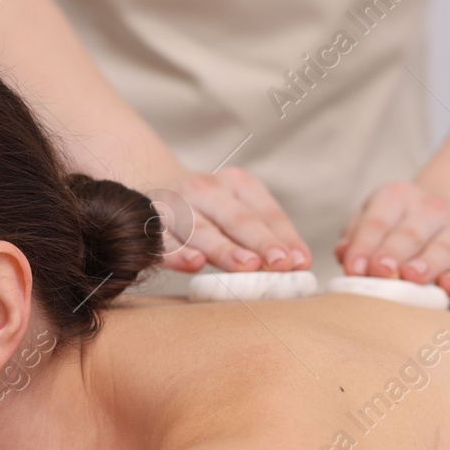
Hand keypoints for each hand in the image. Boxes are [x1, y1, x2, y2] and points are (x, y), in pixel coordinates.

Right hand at [154, 166, 310, 273]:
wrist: (154, 188)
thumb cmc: (208, 211)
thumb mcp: (237, 209)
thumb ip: (264, 233)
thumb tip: (299, 264)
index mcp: (235, 183)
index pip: (265, 212)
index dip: (284, 237)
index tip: (301, 262)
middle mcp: (205, 189)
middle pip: (237, 219)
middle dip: (260, 242)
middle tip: (280, 264)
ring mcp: (175, 204)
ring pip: (202, 229)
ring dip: (225, 249)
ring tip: (247, 267)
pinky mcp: (149, 224)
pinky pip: (164, 242)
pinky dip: (179, 253)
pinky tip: (194, 264)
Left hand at [335, 180, 449, 299]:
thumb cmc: (399, 226)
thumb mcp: (375, 217)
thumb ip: (356, 236)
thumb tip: (342, 254)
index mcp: (397, 197)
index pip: (377, 222)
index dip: (364, 246)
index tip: (353, 269)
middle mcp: (432, 210)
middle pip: (409, 234)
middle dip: (393, 253)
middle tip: (379, 271)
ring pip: (443, 249)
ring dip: (427, 264)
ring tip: (411, 277)